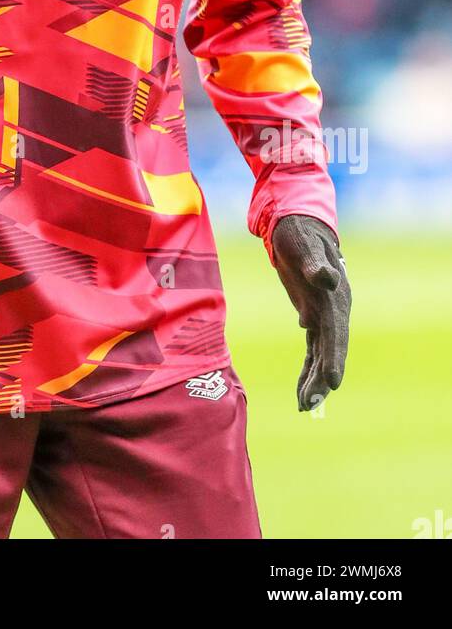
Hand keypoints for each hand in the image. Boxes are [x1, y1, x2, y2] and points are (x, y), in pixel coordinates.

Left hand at [271, 214, 350, 411]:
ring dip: (312, 379)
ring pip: (320, 354)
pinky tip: (301, 388)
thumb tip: (327, 279)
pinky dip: (307, 367)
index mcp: (335, 298)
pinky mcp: (312, 316)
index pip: (336, 334)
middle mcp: (333, 311)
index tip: (332, 383)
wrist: (297, 227)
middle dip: (320, 378)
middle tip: (309, 404)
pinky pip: (312, 348)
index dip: (334, 358)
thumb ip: (316, 266)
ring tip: (304, 406)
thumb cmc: (301, 235)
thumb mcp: (306, 247)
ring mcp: (323, 315)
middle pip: (329, 350)